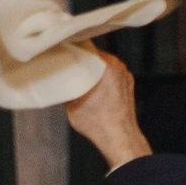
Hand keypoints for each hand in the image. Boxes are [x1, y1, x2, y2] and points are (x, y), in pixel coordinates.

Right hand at [64, 51, 150, 170]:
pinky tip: (91, 85)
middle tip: (66, 64)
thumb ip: (67, 85)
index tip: (61, 52)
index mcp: (105, 65)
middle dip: (81, 59)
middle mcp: (117, 66)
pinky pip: (111, 74)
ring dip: (92, 68)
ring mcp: (124, 74)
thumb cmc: (97, 123)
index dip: (71, 48)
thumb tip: (57, 78)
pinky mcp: (127, 84)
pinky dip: (102, 77)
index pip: (85, 46)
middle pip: (94, 55)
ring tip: (78, 75)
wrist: (119, 138)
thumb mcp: (71, 102)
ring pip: (103, 64)